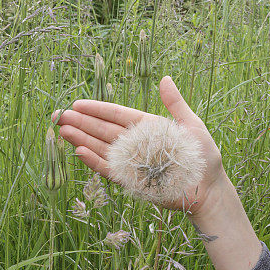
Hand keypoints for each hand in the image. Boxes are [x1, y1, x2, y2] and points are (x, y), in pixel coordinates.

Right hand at [51, 76, 226, 216]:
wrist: (210, 191)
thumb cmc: (205, 158)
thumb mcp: (192, 126)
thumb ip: (176, 104)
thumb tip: (165, 79)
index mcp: (149, 128)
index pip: (118, 116)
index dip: (98, 110)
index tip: (78, 103)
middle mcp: (137, 144)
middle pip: (104, 131)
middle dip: (82, 123)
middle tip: (59, 116)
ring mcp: (133, 162)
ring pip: (102, 148)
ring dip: (82, 139)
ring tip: (63, 130)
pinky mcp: (132, 181)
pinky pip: (109, 170)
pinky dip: (94, 161)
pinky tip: (79, 151)